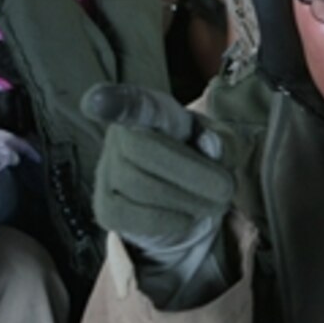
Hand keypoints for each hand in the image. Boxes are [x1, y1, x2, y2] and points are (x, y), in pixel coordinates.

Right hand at [82, 83, 235, 240]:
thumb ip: (222, 141)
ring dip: (189, 201)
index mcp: (152, 110)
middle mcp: (120, 136)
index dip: (116, 103)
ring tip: (213, 204)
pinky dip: (168, 221)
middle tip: (226, 189)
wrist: (186, 195)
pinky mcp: (105, 206)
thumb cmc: (202, 157)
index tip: (96, 101)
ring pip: (141, 187)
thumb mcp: (222, 144)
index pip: (132, 104)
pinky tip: (186, 217)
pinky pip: (132, 217)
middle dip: (194, 175)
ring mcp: (107, 172)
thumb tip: (209, 145)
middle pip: (144, 151)